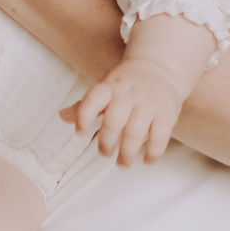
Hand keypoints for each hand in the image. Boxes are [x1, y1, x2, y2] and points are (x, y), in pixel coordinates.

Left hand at [65, 56, 187, 164]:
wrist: (161, 66)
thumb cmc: (126, 83)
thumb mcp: (105, 88)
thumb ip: (85, 105)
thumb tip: (62, 116)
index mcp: (110, 87)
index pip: (93, 100)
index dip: (83, 117)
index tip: (81, 132)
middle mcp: (129, 94)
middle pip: (114, 121)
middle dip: (106, 142)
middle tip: (104, 153)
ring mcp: (149, 103)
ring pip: (135, 132)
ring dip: (127, 153)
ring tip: (122, 164)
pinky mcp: (167, 113)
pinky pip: (160, 137)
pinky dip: (152, 153)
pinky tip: (146, 160)